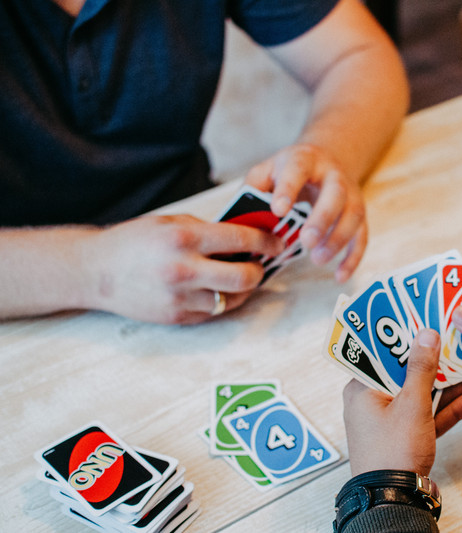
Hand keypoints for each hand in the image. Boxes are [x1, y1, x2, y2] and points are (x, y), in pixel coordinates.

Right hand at [82, 214, 282, 323]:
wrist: (96, 271)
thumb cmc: (135, 241)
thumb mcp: (171, 222)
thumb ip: (209, 229)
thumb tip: (247, 235)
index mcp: (185, 237)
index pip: (242, 239)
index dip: (266, 241)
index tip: (277, 242)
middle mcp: (185, 269)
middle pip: (246, 276)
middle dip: (260, 270)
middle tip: (260, 263)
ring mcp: (181, 297)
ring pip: (234, 298)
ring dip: (243, 288)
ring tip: (239, 276)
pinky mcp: (178, 317)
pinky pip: (215, 311)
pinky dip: (222, 300)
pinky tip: (217, 288)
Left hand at [245, 144, 366, 281]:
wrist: (327, 160)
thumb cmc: (289, 171)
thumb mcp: (268, 170)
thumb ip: (254, 188)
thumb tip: (242, 217)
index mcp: (305, 160)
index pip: (298, 170)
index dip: (288, 189)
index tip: (278, 210)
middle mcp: (333, 175)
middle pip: (335, 193)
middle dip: (322, 218)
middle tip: (306, 241)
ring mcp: (351, 194)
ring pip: (353, 215)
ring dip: (338, 239)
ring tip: (317, 259)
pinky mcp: (359, 214)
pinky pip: (362, 236)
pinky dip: (353, 257)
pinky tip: (340, 276)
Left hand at [343, 329, 461, 475]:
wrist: (395, 499)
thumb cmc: (393, 452)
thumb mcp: (411, 404)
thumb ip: (421, 369)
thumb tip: (427, 335)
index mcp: (361, 389)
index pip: (381, 352)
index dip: (402, 335)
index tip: (423, 320)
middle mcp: (371, 402)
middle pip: (403, 372)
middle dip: (431, 360)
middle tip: (452, 340)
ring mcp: (390, 421)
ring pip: (419, 394)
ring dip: (445, 384)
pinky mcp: (406, 437)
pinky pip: (427, 415)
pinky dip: (446, 407)